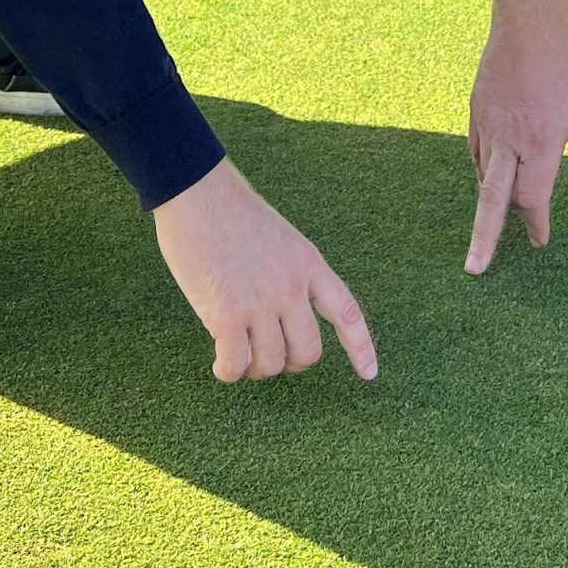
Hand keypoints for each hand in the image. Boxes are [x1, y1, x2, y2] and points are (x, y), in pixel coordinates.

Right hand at [152, 158, 377, 382]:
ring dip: (255, 368)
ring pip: (271, 363)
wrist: (198, 193)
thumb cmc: (232, 212)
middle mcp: (291, 287)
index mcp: (309, 264)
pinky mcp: (225, 314)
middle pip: (307, 352)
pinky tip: (220, 366)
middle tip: (269, 355)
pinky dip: (228, 372)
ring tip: (239, 355)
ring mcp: (260, 302)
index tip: (369, 374)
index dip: (360, 347)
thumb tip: (283, 319)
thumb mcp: (282, 239)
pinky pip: (236, 363)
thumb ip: (290, 275)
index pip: (346, 313)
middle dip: (290, 362)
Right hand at [465, 21, 567, 274]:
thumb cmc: (566, 64)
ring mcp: (487, 127)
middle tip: (476, 269)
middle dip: (485, 238)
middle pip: (493, 201)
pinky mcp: (475, 113)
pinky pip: (477, 153)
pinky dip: (485, 171)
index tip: (541, 241)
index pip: (533, 198)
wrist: (528, 24)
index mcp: (540, 144)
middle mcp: (509, 141)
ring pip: (484, 177)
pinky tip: (492, 179)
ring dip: (490, 202)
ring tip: (491, 225)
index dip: (537, 224)